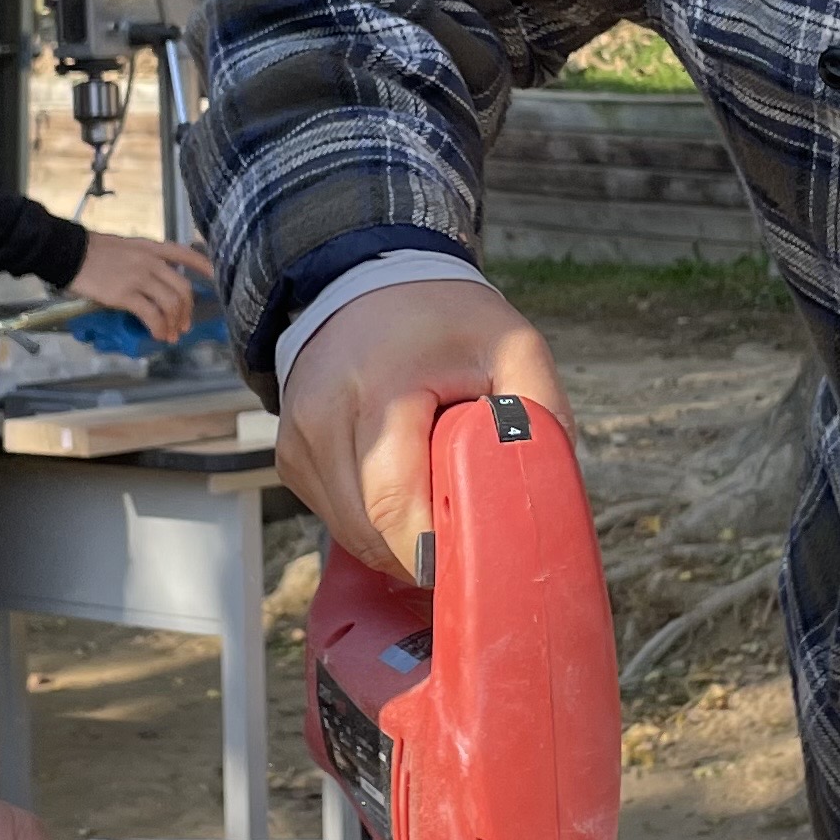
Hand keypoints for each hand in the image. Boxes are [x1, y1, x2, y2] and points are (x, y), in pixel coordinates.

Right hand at [73, 229, 216, 341]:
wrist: (69, 253)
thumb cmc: (92, 250)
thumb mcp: (124, 246)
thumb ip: (142, 259)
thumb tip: (152, 279)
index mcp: (150, 247)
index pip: (184, 254)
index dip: (202, 265)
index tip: (215, 276)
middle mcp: (150, 262)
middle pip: (182, 287)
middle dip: (187, 309)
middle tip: (184, 324)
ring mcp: (139, 278)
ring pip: (171, 303)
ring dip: (174, 322)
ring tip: (171, 334)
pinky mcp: (125, 295)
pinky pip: (151, 315)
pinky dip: (159, 328)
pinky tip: (158, 334)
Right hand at [273, 274, 564, 574]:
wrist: (368, 282)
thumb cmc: (447, 322)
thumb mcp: (513, 349)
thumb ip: (541, 418)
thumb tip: (548, 495)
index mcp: (379, 391)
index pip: (395, 507)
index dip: (439, 551)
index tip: (478, 556)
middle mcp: (323, 418)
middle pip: (371, 533)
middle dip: (424, 553)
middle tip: (468, 531)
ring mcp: (297, 440)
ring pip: (351, 534)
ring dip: (398, 538)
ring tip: (437, 495)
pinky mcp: (290, 458)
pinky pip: (336, 518)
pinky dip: (373, 519)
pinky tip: (402, 480)